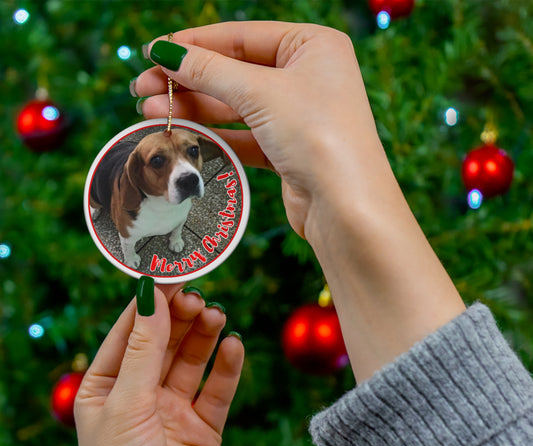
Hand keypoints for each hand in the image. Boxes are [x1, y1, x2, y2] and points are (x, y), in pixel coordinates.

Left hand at [75, 282, 243, 445]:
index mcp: (106, 388)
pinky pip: (218, 388)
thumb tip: (151, 295)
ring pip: (192, 360)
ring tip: (217, 316)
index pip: (130, 332)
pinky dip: (227, 366)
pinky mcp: (203, 427)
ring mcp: (173, 410)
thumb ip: (144, 348)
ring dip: (204, 336)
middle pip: (164, 342)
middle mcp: (140, 395)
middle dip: (181, 317)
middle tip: (199, 297)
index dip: (151, 303)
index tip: (172, 275)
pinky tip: (234, 346)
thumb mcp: (127, 404)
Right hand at [134, 22, 464, 382]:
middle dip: (188, 80)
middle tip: (143, 88)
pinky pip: (245, 134)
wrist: (346, 206)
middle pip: (235, 72)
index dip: (195, 44)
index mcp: (312, 46)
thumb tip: (165, 52)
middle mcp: (307, 77)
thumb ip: (210, 71)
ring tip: (151, 110)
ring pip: (236, 106)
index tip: (154, 53)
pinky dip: (215, 134)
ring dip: (195, 108)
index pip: (242, 36)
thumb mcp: (260, 92)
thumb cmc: (318, 136)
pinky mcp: (289, 150)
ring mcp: (298, 115)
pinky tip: (183, 132)